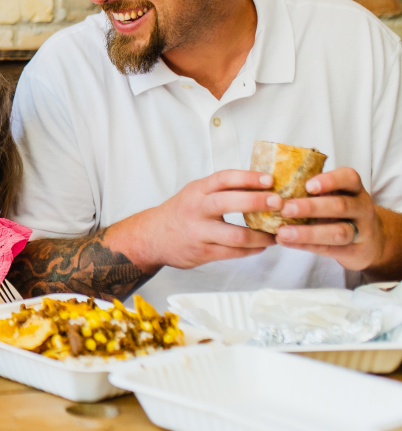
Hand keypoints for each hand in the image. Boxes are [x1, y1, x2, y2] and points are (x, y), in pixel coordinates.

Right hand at [138, 169, 279, 269]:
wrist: (151, 237)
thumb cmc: (180, 213)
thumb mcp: (194, 194)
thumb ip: (220, 190)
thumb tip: (260, 186)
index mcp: (196, 191)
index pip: (223, 178)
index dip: (248, 177)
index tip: (269, 179)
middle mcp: (196, 209)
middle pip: (228, 203)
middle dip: (257, 201)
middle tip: (279, 202)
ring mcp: (198, 232)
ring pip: (236, 235)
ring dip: (261, 235)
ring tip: (276, 233)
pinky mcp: (202, 252)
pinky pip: (233, 253)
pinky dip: (252, 250)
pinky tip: (262, 246)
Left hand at [275, 167, 384, 270]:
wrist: (368, 241)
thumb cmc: (339, 211)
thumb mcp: (333, 195)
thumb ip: (310, 189)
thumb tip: (269, 184)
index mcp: (354, 189)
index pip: (349, 178)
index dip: (329, 180)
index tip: (307, 185)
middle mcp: (362, 207)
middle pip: (341, 206)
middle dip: (311, 207)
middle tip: (285, 208)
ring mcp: (362, 231)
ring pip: (338, 232)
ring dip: (308, 233)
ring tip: (282, 232)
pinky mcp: (355, 251)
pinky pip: (330, 249)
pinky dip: (306, 246)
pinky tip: (286, 242)